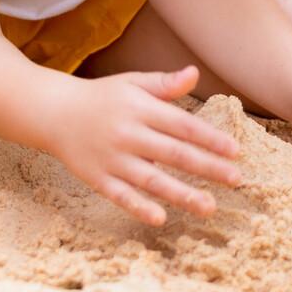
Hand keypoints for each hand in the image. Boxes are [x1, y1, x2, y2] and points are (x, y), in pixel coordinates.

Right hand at [45, 65, 240, 225]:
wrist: (54, 113)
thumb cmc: (102, 98)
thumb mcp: (132, 83)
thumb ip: (164, 84)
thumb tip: (194, 73)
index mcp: (139, 108)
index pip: (182, 125)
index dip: (210, 138)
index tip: (235, 151)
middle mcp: (127, 133)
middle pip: (173, 154)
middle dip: (207, 168)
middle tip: (236, 180)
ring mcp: (112, 158)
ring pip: (151, 180)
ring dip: (182, 195)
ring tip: (210, 207)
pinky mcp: (97, 178)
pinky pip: (121, 196)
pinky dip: (139, 207)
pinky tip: (160, 218)